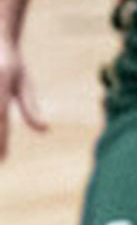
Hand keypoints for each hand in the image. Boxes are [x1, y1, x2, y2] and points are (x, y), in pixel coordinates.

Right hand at [0, 31, 45, 158]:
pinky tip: (0, 135)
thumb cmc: (11, 63)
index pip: (1, 116)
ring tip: (1, 153)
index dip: (2, 139)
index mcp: (3, 81)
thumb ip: (30, 107)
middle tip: (1, 160)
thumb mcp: (23, 83)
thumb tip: (44, 130)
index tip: (4, 158)